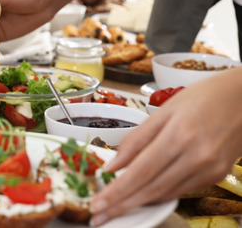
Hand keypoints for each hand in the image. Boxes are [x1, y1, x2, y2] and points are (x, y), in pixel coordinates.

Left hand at [90, 68, 241, 225]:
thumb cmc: (202, 98)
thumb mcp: (163, 111)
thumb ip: (136, 139)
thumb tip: (113, 164)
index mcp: (178, 135)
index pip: (140, 171)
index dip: (117, 191)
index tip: (98, 203)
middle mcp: (196, 156)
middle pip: (152, 188)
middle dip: (122, 205)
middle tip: (100, 215)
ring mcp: (209, 168)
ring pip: (166, 194)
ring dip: (138, 204)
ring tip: (115, 210)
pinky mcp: (217, 175)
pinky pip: (181, 190)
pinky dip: (159, 195)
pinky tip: (142, 197)